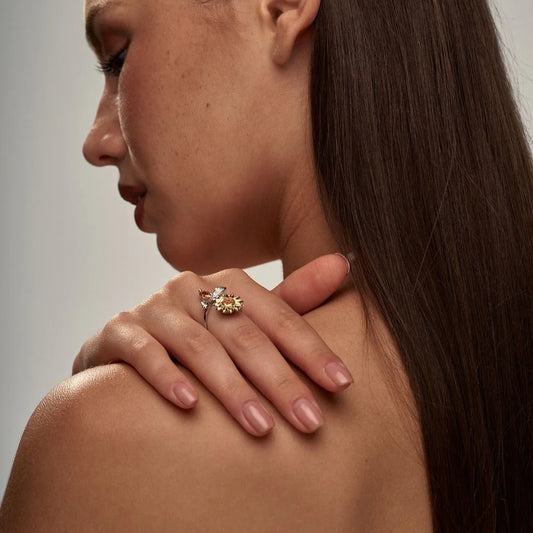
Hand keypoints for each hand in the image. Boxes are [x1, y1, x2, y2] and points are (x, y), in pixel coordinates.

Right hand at [72, 254, 352, 436]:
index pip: (279, 315)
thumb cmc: (199, 335)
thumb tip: (343, 264)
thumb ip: (292, 298)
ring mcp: (154, 308)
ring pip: (200, 346)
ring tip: (261, 426)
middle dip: (280, 379)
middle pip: (243, 334)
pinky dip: (167, 376)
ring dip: (232, 388)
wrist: (128, 345)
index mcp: (228, 283)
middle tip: (309, 420)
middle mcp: (191, 288)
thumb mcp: (244, 319)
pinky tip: (189, 405)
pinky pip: (144, 352)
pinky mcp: (119, 331)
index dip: (312, 348)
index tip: (342, 384)